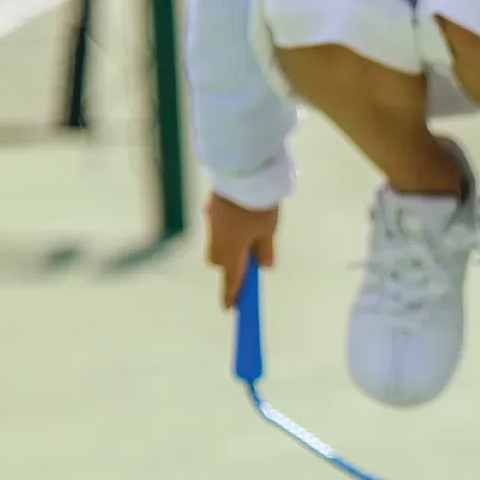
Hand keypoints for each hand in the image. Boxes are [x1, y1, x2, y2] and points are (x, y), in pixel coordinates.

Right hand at [205, 190, 277, 308]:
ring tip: (248, 233)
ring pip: (216, 241)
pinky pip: (217, 223)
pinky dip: (226, 226)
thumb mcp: (268, 230)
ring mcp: (211, 221)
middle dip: (229, 264)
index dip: (230, 295)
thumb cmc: (258, 204)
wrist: (243, 171)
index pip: (231, 279)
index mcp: (231, 250)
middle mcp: (217, 238)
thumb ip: (266, 250)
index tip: (229, 308)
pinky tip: (239, 216)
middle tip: (247, 261)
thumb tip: (265, 266)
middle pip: (218, 261)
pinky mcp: (211, 206)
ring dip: (227, 243)